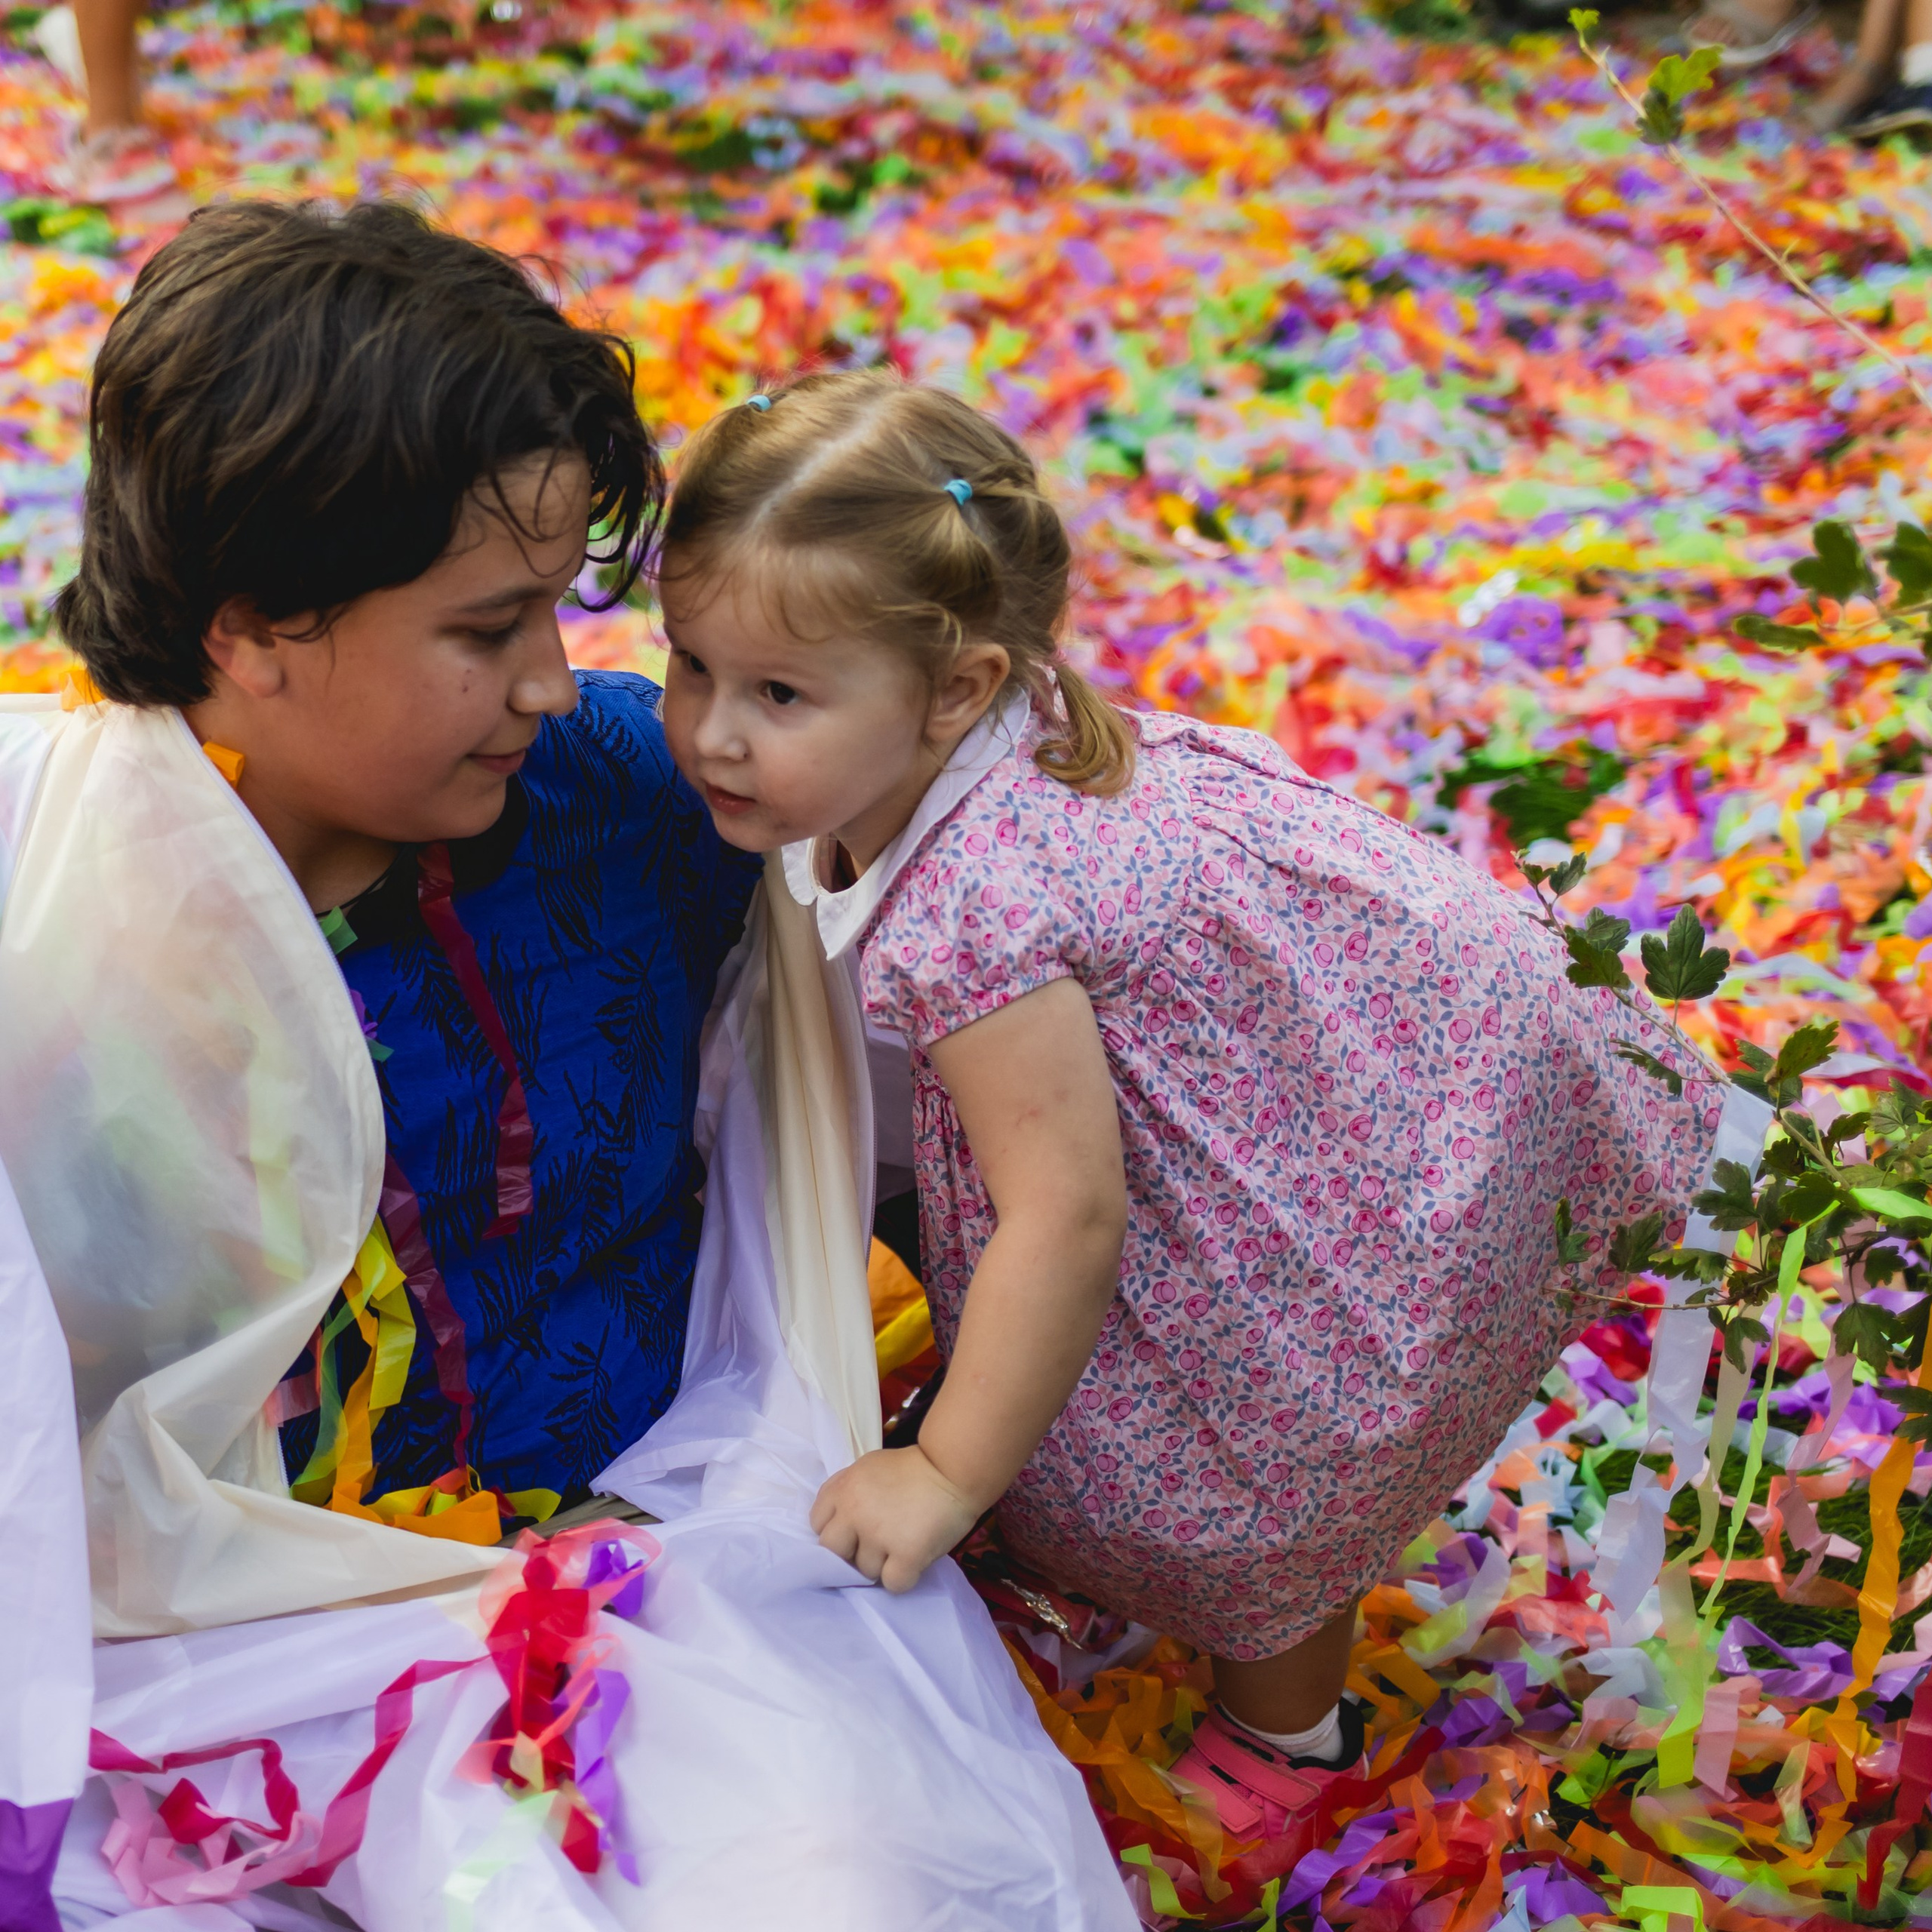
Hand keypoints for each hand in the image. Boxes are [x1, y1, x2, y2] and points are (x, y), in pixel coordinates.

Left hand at [808, 1445, 983, 1592]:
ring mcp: (878, 1535)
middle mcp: (854, 1512)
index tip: (852, 1532)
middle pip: (833, 1552)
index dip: (836, 1530)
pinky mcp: (905, 1554)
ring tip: (903, 1545)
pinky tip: (913, 1562)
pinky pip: (892, 1584)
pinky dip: (903, 1578)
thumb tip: (837, 1522)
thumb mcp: (869, 1467)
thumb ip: (847, 1491)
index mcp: (843, 1488)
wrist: (953, 1468)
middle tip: (874, 1546)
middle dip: (850, 1553)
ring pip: (864, 1571)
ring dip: (881, 1564)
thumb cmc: (914, 1467)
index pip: (817, 1523)